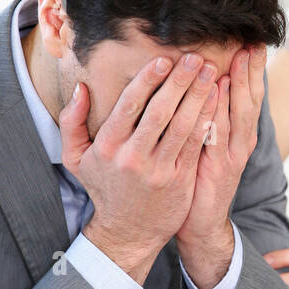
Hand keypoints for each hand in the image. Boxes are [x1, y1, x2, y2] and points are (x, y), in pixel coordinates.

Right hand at [60, 52, 218, 283]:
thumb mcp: (76, 158)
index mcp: (108, 147)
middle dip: (179, 82)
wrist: (126, 231)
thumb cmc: (104, 188)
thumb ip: (72, 122)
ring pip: (181, 126)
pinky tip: (215, 101)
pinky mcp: (179, 181)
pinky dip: (206, 121)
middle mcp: (133, 157)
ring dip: (198, 96)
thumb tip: (81, 88)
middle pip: (160, 112)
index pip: (129, 106)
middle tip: (193, 57)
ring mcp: (158, 170)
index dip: (148, 81)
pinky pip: (194, 145)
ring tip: (208, 72)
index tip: (163, 60)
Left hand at [176, 45, 266, 281]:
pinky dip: (220, 110)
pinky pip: (219, 132)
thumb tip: (203, 87)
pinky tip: (218, 90)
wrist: (200, 225)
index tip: (252, 43)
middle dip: (252, 71)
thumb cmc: (198, 183)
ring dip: (240, 84)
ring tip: (241, 57)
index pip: (248, 96)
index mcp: (239, 136)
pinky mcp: (219, 167)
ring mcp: (232, 155)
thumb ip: (208, 119)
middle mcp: (241, 142)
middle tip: (253, 42)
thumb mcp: (205, 147)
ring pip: (240, 113)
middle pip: (250, 100)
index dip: (251, 71)